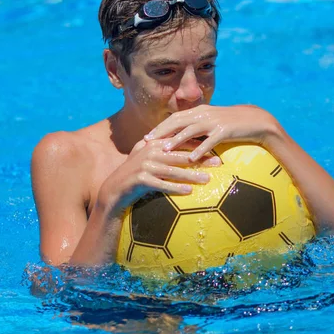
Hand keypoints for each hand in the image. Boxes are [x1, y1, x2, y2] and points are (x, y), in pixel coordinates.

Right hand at [98, 138, 220, 214]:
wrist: (115, 189)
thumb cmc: (138, 173)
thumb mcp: (150, 157)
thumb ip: (166, 149)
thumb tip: (189, 147)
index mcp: (155, 143)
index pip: (181, 142)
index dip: (200, 145)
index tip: (217, 149)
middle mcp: (150, 151)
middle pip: (180, 155)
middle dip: (201, 158)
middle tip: (218, 162)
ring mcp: (145, 165)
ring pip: (173, 170)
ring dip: (192, 175)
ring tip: (208, 179)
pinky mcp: (141, 179)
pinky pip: (162, 185)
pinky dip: (176, 188)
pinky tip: (189, 192)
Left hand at [144, 105, 277, 161]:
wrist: (255, 121)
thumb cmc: (231, 124)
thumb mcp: (212, 122)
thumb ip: (197, 127)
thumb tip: (181, 136)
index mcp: (200, 111)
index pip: (175, 117)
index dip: (160, 126)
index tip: (147, 136)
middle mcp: (204, 114)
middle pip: (177, 122)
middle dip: (161, 132)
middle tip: (147, 142)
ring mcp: (214, 122)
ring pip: (190, 130)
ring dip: (175, 140)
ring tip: (164, 150)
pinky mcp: (224, 131)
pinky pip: (209, 141)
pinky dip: (199, 150)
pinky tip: (190, 159)